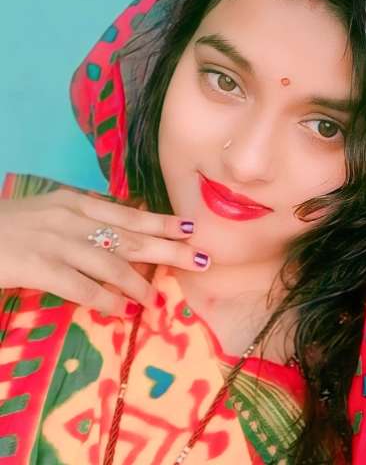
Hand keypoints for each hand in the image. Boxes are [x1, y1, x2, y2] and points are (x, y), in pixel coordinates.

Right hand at [0, 188, 208, 315]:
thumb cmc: (12, 223)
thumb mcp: (52, 209)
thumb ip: (85, 217)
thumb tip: (123, 230)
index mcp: (77, 202)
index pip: (129, 214)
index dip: (161, 222)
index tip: (190, 228)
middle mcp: (73, 218)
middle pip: (131, 237)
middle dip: (170, 249)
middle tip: (200, 260)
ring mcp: (57, 243)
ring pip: (112, 265)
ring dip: (139, 284)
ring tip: (156, 298)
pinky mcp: (40, 267)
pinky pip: (83, 288)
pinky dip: (107, 300)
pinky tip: (124, 310)